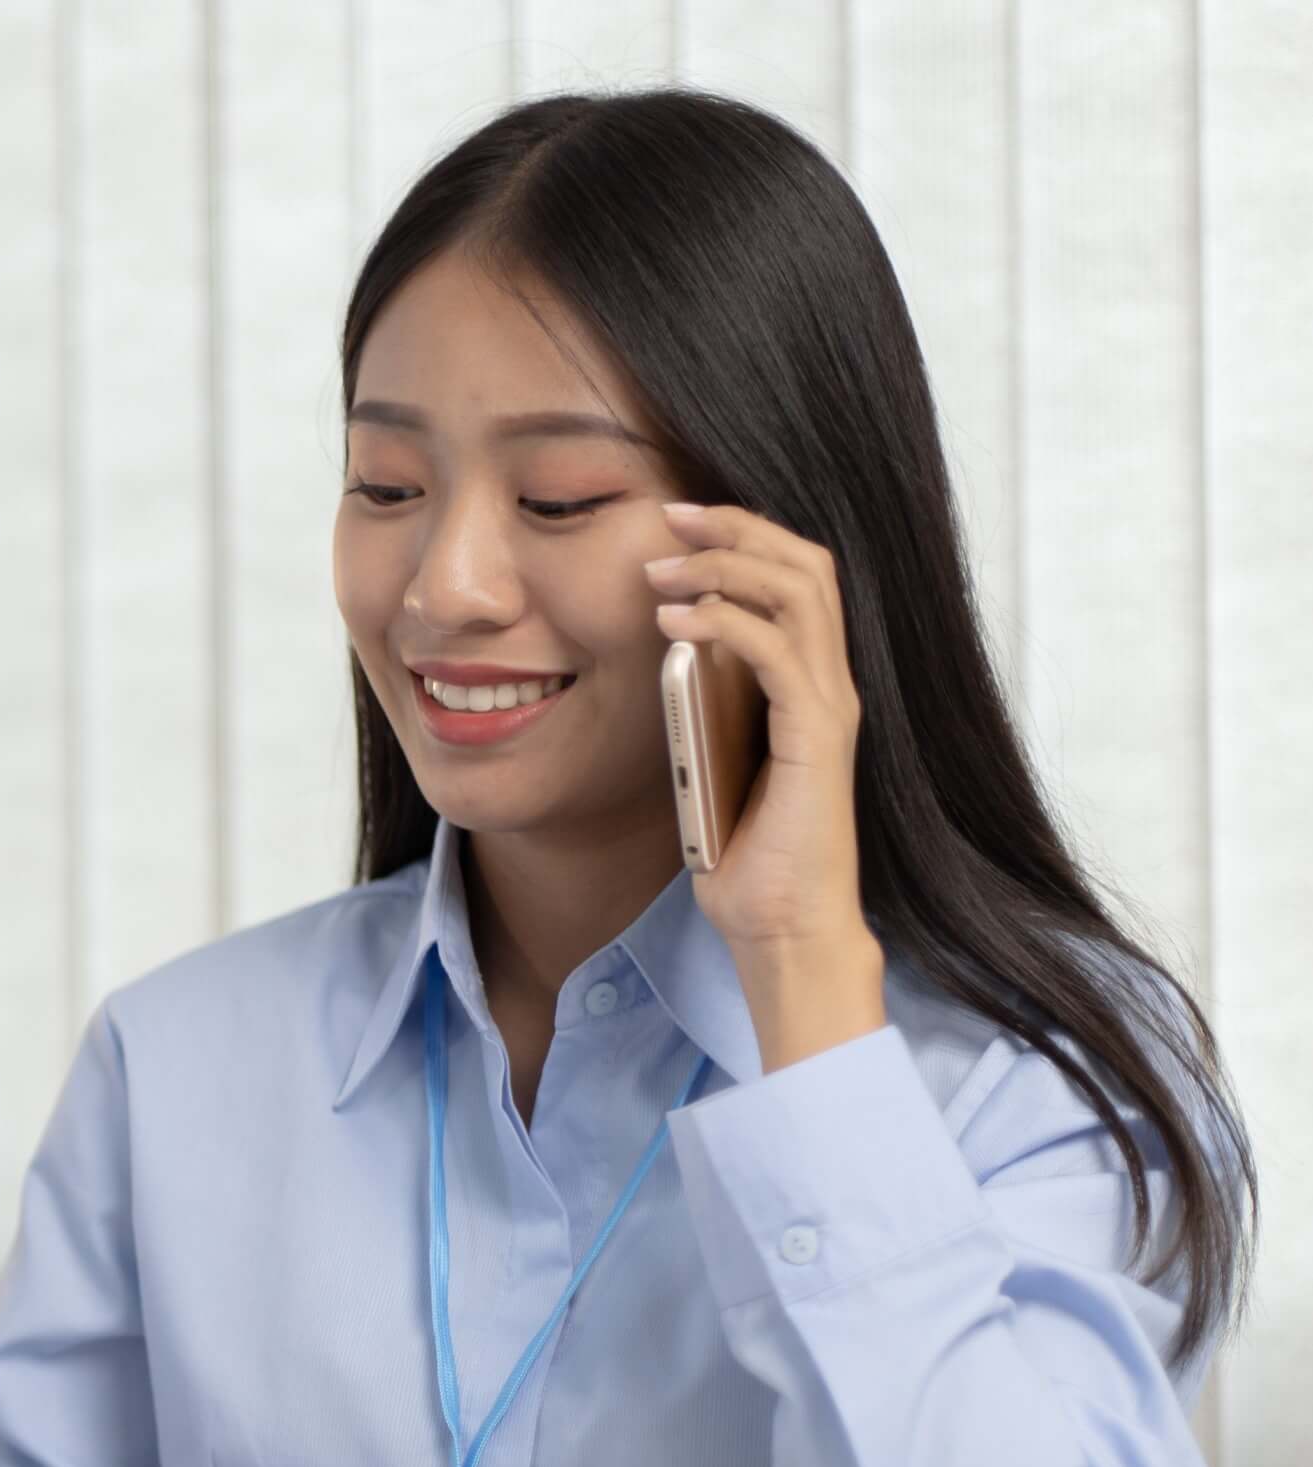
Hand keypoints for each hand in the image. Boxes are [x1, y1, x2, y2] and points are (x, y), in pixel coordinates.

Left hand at [646, 501, 886, 1069]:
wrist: (783, 928)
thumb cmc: (746, 855)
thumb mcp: (709, 759)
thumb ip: (703, 704)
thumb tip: (668, 650)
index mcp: (807, 684)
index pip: (795, 577)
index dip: (743, 537)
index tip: (677, 521)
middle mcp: (830, 685)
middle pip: (806, 565)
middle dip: (737, 527)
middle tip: (671, 512)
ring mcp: (829, 708)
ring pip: (799, 593)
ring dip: (726, 566)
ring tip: (663, 565)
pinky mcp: (817, 738)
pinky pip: (777, 653)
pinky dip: (726, 622)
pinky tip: (675, 620)